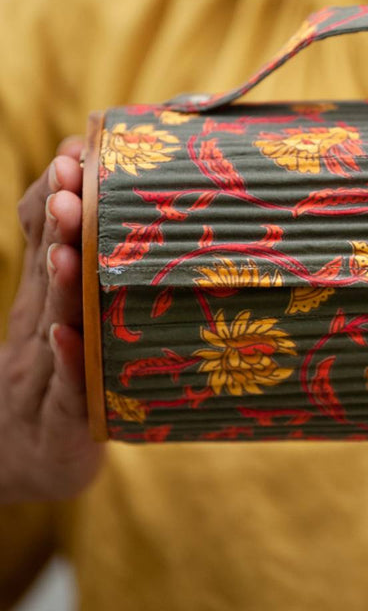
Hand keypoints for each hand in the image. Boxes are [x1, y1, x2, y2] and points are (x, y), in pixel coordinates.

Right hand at [0, 135, 103, 502]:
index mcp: (46, 295)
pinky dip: (65, 360)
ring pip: (53, 322)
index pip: (43, 236)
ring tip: (67, 246)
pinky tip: (66, 333)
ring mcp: (46, 375)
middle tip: (71, 180)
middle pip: (47, 269)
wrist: (29, 460)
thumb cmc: (60, 369)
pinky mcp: (65, 424)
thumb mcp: (62, 305)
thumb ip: (79, 248)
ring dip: (61, 282)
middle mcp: (40, 326)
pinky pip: (66, 390)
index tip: (76, 150)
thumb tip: (96, 172)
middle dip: (58, 221)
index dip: (55, 193)